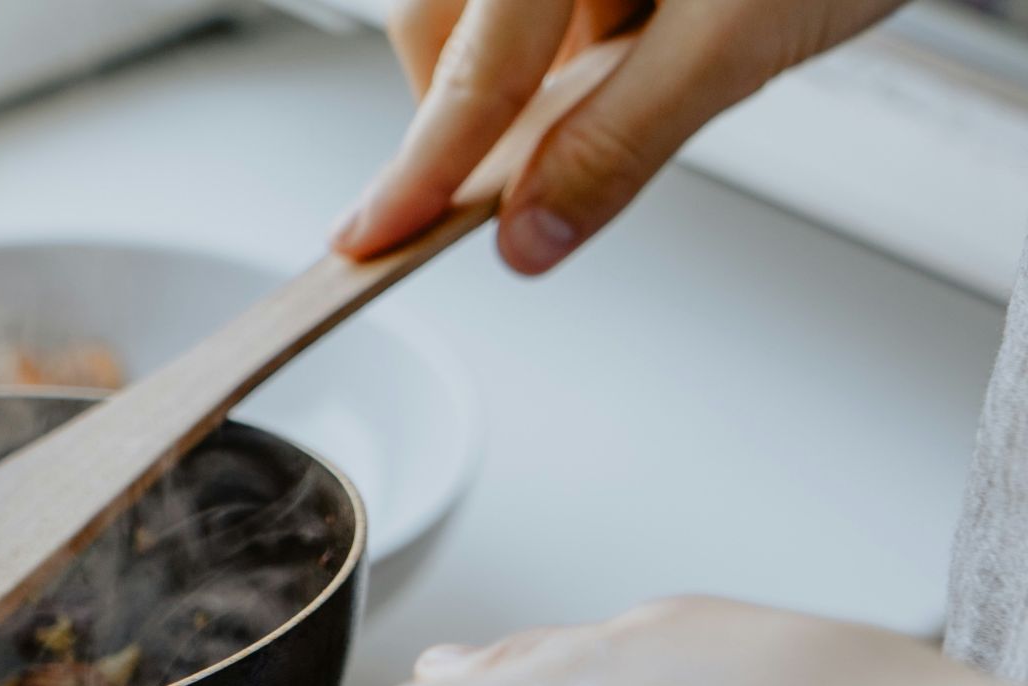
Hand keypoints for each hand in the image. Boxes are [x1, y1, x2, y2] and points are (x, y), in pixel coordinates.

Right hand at [334, 0, 908, 272]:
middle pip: (443, 27)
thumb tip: (529, 233)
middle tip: (533, 164)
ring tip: (647, 55)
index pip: (470, 70)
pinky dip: (581, 31)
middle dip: (479, 105)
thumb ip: (622, 139)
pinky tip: (654, 23)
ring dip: (539, 66)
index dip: (421, 168)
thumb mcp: (742, 36)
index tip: (371, 236)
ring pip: (490, 13)